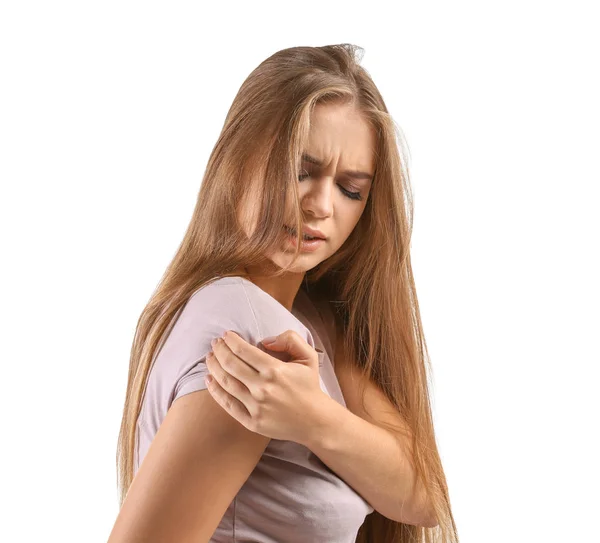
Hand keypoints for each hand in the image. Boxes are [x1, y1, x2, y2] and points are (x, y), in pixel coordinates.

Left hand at [204, 329, 325, 443]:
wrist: (314, 420)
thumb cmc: (309, 386)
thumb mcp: (308, 356)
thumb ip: (290, 339)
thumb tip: (265, 341)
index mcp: (275, 370)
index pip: (244, 350)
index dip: (231, 340)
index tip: (226, 335)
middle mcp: (263, 388)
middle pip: (231, 364)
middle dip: (219, 350)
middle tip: (215, 343)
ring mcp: (256, 406)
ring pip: (226, 383)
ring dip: (214, 367)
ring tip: (209, 357)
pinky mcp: (252, 422)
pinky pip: (228, 404)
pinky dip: (215, 391)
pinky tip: (209, 380)